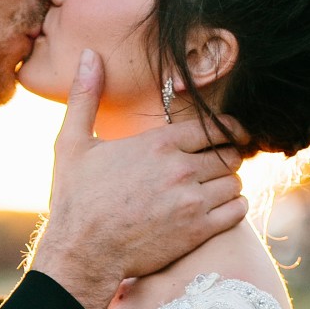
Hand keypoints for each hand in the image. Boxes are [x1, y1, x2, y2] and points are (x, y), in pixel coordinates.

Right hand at [32, 49, 248, 308]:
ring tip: (219, 187)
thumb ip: (85, 97)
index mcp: (158, 143)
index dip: (228, 130)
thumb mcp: (72, 144)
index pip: (213, 126)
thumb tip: (90, 55)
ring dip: (230, 183)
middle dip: (229, 157)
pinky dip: (235, 207)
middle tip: (224, 163)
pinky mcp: (197, 231)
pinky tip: (222, 208)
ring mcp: (191, 201)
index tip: (233, 135)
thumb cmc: (75, 200)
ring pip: (235, 181)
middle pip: (229, 154)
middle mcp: (180, 168)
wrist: (81, 253)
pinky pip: (237, 211)